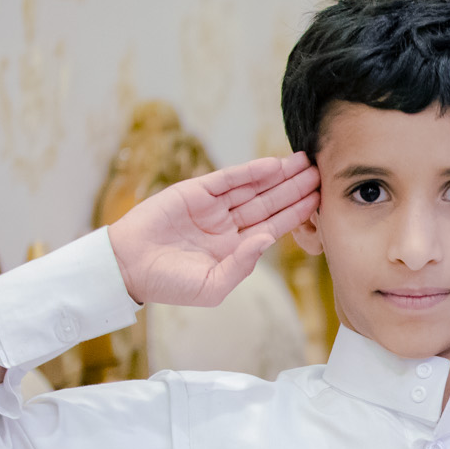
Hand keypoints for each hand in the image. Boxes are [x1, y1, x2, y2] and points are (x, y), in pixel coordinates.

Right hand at [108, 154, 320, 306]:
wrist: (129, 268)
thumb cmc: (169, 284)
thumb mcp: (212, 285)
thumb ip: (242, 264)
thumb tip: (268, 238)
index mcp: (235, 249)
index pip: (274, 226)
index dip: (297, 213)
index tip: (320, 200)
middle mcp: (228, 225)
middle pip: (269, 202)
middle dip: (295, 188)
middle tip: (320, 172)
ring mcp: (212, 207)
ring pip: (253, 188)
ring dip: (278, 175)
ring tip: (303, 163)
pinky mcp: (194, 192)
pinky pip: (227, 180)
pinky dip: (249, 172)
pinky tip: (272, 165)